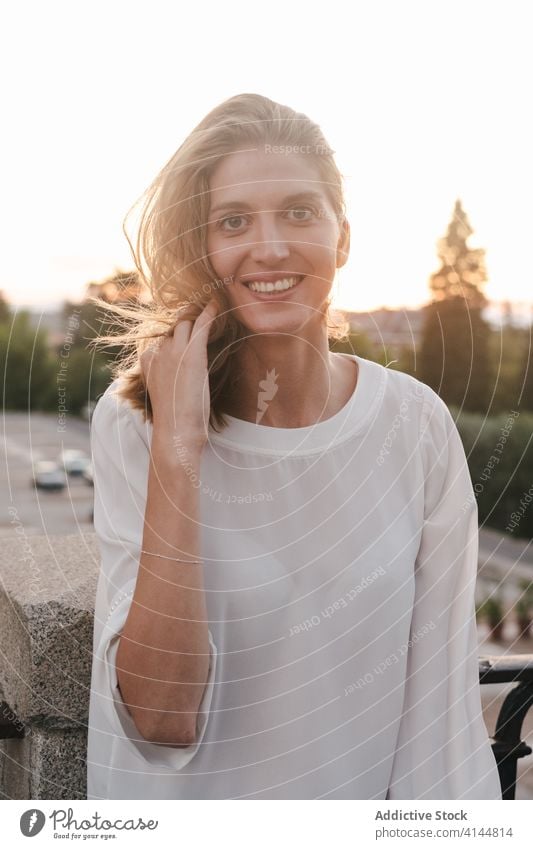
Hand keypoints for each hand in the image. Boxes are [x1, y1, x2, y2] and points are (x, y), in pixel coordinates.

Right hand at [140, 298, 219, 450]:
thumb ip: (168, 379)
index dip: (175, 338)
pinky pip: (201, 326)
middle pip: (172, 329)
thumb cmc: (174, 420)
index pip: (161, 341)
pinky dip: (209, 313)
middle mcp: (158, 353)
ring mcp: (174, 352)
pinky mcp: (192, 354)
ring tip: (208, 307)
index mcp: (147, 362)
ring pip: (185, 323)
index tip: (185, 335)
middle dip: (185, 322)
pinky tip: (216, 305)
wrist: (176, 431)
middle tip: (198, 314)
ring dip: (196, 314)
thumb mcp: (165, 394)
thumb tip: (180, 379)